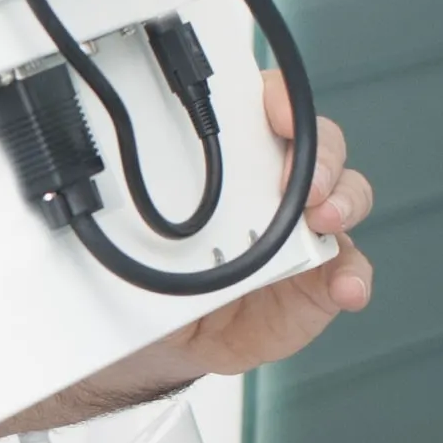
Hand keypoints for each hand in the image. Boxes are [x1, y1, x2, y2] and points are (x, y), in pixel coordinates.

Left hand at [0, 74, 373, 428]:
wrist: (160, 338)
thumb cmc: (153, 273)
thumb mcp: (131, 235)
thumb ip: (126, 211)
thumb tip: (89, 194)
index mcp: (234, 163)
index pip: (268, 112)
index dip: (280, 104)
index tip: (276, 113)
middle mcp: (274, 191)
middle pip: (320, 150)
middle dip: (320, 158)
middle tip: (303, 182)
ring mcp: (300, 235)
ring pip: (346, 200)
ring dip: (345, 203)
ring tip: (323, 220)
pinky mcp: (317, 281)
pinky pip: (347, 271)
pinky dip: (353, 276)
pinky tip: (344, 285)